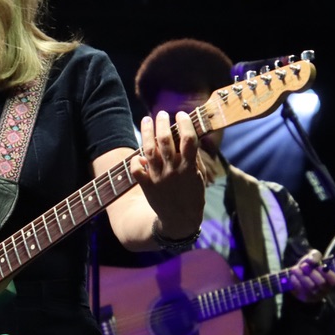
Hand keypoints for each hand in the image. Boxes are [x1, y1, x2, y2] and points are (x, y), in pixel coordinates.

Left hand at [132, 110, 204, 237]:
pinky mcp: (147, 186)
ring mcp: (158, 178)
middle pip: (165, 140)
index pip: (188, 139)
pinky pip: (136, 170)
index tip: (181, 114)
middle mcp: (173, 170)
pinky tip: (138, 155)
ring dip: (147, 133)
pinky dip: (135, 160)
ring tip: (146, 120)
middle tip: (161, 114)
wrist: (180, 220)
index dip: (184, 123)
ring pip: (149, 150)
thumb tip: (186, 138)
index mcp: (189, 167)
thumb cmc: (192, 195)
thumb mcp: (198, 176)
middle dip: (162, 123)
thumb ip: (193, 158)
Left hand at [288, 250, 334, 302]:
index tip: (318, 265)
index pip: (333, 279)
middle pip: (321, 283)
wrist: (299, 275)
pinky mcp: (305, 298)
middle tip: (303, 265)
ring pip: (310, 287)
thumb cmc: (310, 266)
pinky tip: (293, 276)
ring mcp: (316, 295)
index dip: (326, 272)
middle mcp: (325, 289)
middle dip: (311, 273)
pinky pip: (301, 291)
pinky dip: (296, 282)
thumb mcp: (314, 257)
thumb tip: (311, 260)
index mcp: (331, 280)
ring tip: (295, 268)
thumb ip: (315, 256)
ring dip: (301, 276)